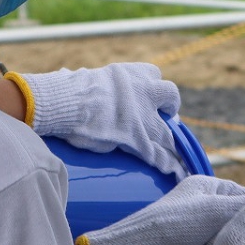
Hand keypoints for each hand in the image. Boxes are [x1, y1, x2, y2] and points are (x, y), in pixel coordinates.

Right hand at [10, 64, 185, 178]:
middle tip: (168, 122)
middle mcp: (144, 92)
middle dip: (171, 110)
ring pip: (168, 132)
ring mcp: (144, 117)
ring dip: (173, 143)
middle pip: (171, 98)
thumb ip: (89, 82)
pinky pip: (158, 153)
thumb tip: (66, 76)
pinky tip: (172, 171)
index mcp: (131, 74)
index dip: (154, 88)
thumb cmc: (71, 90)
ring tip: (178, 157)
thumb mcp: (87, 77)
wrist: (71, 102)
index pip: (154, 75)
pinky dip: (166, 163)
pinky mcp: (138, 139)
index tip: (152, 96)